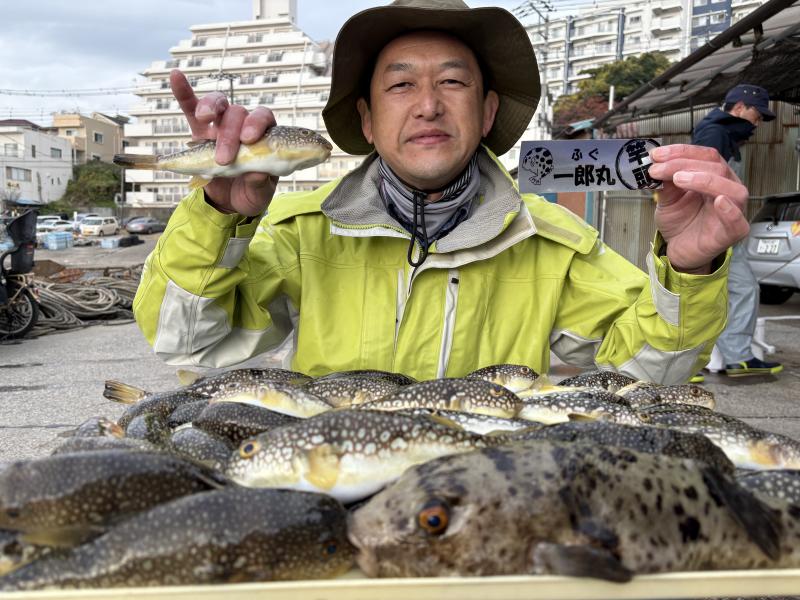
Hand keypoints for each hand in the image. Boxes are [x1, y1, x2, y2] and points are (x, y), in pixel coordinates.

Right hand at [170, 69, 277, 215]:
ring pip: (217, 105)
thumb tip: (257, 172)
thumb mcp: (260, 194)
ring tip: (203, 118)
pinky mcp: (199, 131)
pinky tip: (176, 76)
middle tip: (223, 159)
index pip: (264, 118)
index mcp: (264, 136)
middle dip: (229, 133)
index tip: (248, 139)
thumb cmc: (250, 193)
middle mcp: (243, 126)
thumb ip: (260, 182)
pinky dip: (183, 92)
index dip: (256, 124)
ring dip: (210, 106)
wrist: (230, 203)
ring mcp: (220, 126)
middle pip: (237, 113)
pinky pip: (190, 107)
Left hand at [648, 144, 749, 273]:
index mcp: (714, 176)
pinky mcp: (733, 232)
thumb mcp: (667, 198)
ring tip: (679, 179)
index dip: (681, 152)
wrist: (678, 249)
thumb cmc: (680, 222)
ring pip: (732, 188)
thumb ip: (665, 183)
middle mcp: (727, 188)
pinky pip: (738, 220)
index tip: (657, 154)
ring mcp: (733, 210)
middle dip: (683, 164)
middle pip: (716, 167)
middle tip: (659, 169)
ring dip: (705, 180)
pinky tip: (718, 200)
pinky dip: (730, 210)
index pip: (705, 155)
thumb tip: (657, 164)